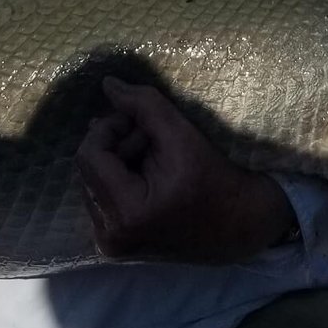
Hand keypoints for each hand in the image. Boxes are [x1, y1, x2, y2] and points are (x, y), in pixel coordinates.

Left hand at [76, 77, 296, 264]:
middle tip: (153, 139)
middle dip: (116, 144)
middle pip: (88, 168)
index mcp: (125, 215)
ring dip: (118, 160)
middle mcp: (109, 236)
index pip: (89, 155)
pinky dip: (119, 178)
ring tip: (153, 158)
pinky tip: (147, 175)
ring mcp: (110, 243)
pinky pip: (101, 196)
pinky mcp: (115, 243)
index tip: (141, 122)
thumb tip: (107, 83)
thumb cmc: (216, 181)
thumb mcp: (181, 135)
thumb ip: (142, 105)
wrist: (240, 226)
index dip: (111, 127)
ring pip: (92, 180)